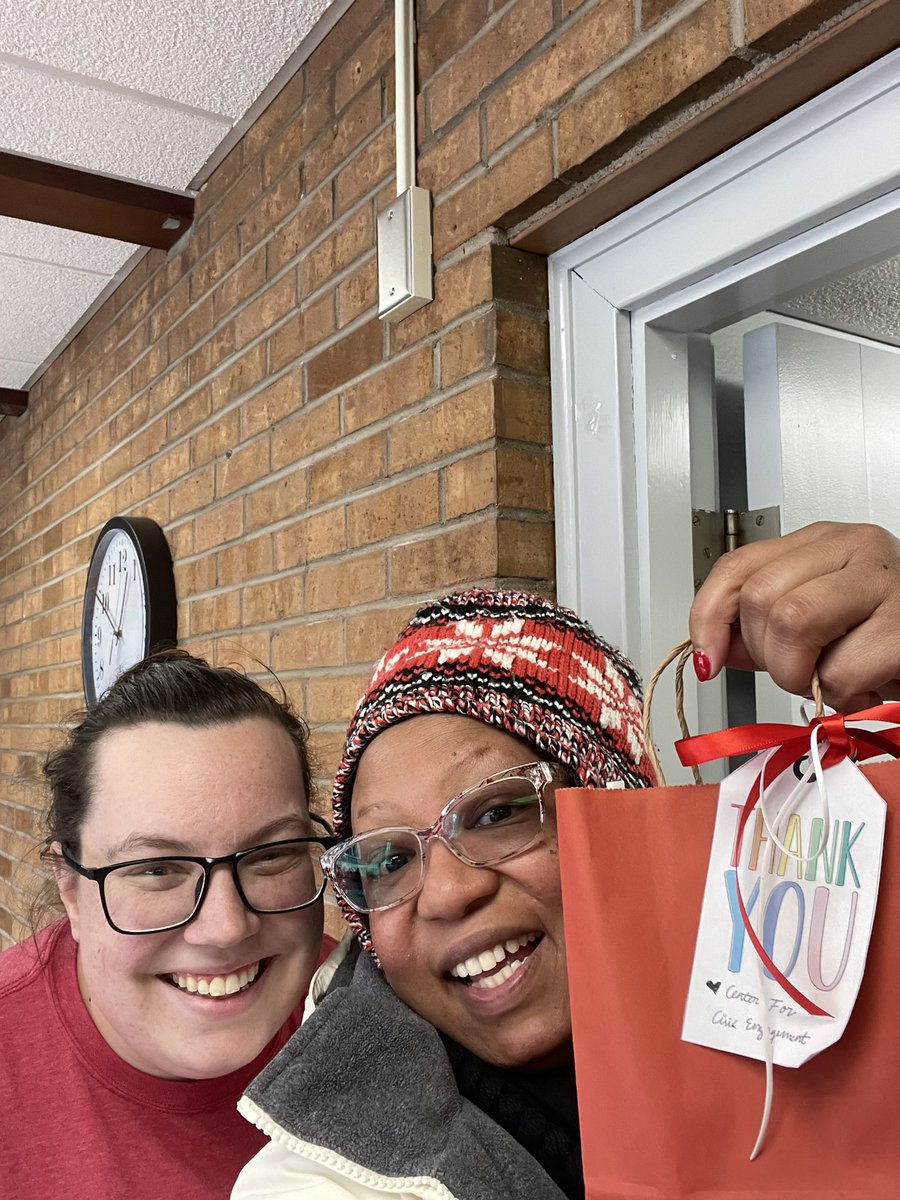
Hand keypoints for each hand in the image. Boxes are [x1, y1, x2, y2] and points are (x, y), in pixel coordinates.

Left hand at [688, 521, 899, 711]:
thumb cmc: (883, 636)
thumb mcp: (818, 621)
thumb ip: (760, 627)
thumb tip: (710, 650)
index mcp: (823, 542)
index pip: (737, 567)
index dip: (708, 617)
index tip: (708, 659)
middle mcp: (853, 548)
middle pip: (759, 597)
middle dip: (767, 655)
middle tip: (800, 670)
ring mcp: (883, 582)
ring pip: (791, 623)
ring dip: (800, 674)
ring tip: (830, 678)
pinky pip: (839, 670)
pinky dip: (843, 696)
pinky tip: (864, 686)